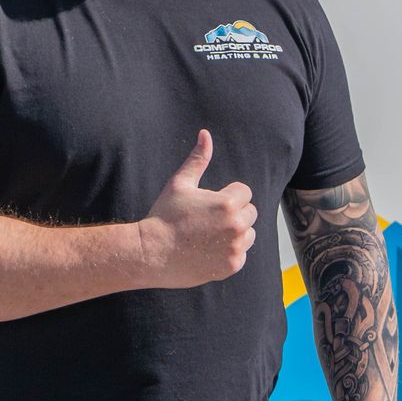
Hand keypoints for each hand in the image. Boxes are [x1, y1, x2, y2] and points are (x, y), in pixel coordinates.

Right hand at [137, 130, 256, 287]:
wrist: (151, 254)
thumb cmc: (164, 216)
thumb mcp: (180, 184)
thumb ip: (198, 159)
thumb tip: (205, 134)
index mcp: (228, 203)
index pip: (244, 192)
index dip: (227, 195)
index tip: (208, 204)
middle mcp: (237, 226)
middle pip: (250, 213)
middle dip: (234, 213)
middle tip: (208, 220)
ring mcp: (235, 248)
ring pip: (248, 234)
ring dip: (235, 233)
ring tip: (208, 235)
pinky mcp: (232, 266)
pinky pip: (241, 254)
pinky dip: (230, 252)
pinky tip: (208, 250)